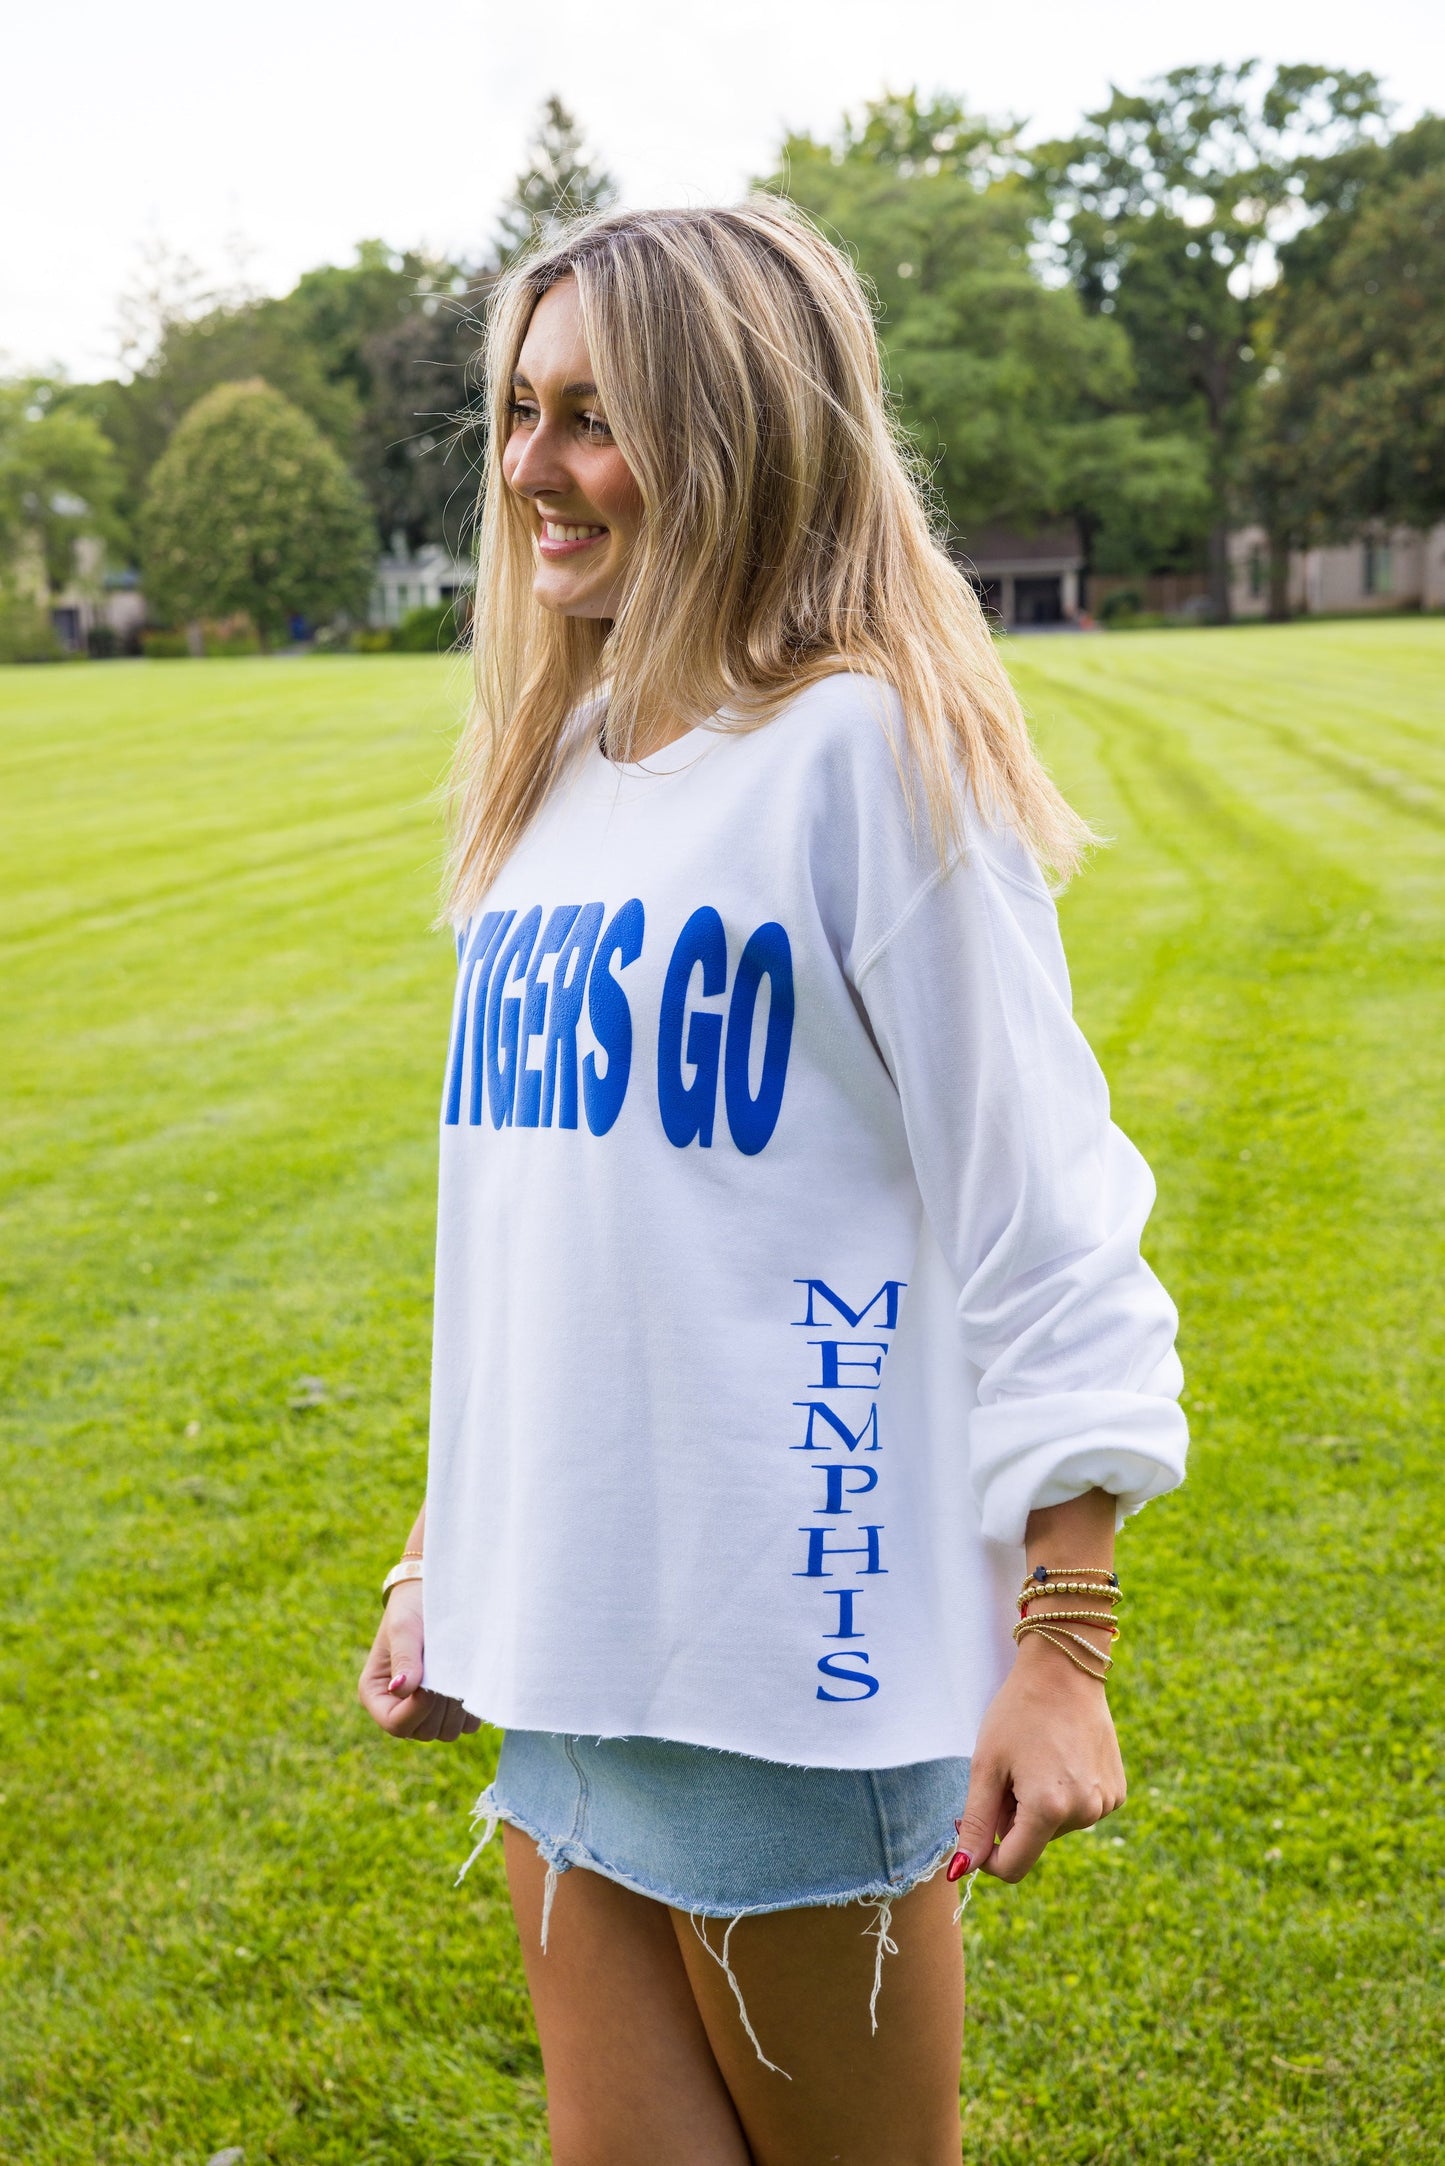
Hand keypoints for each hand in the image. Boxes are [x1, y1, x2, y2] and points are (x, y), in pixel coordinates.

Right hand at [357, 1580, 480, 1742]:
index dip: (417, 1709)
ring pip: (447, 1732)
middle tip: (446, 1667)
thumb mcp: (404, 1627)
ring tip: (456, 1670)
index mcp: (376, 1693)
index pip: (395, 1724)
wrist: (435, 1597)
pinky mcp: (451, 1708)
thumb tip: (402, 1690)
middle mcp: (399, 1708)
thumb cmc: (412, 1609)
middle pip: (424, 1731)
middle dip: (439, 1704)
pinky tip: (468, 1678)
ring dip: (457, 1706)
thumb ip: (404, 1657)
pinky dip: (471, 1707)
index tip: (431, 1681)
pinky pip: (467, 1724)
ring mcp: (426, 1711)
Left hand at [952, 1635, 1125, 1881]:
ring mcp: (1106, 1803)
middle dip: (1014, 1818)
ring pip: (1057, 1827)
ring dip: (1039, 1806)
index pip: (1012, 1867)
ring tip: (1037, 1760)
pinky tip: (1061, 1759)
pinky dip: (1065, 1795)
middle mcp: (1084, 1812)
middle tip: (1010, 1772)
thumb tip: (961, 1871)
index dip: (987, 1856)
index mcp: (1049, 1808)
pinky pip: (1081, 1810)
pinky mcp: (1117, 1793)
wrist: (1065, 1671)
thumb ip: (976, 1823)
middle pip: (1034, 1843)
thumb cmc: (1018, 1713)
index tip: (976, 1823)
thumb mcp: (986, 1766)